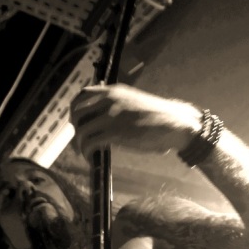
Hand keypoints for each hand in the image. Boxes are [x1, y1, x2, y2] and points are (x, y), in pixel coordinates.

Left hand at [70, 84, 201, 158]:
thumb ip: (116, 106)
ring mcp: (111, 115)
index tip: (77, 123)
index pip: (82, 95)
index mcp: (113, 91)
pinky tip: (92, 158)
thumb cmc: (156, 117)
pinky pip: (90, 142)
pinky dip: (87, 152)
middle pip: (76, 113)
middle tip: (80, 141)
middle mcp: (109, 100)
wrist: (173, 123)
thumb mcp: (132, 102)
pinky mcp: (115, 132)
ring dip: (79, 144)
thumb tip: (101, 119)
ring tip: (86, 153)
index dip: (74, 111)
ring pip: (81, 129)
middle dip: (75, 129)